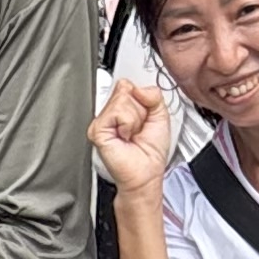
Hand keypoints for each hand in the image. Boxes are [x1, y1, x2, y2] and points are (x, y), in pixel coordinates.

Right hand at [90, 77, 175, 197]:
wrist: (146, 174)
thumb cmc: (151, 152)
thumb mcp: (161, 115)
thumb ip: (154, 95)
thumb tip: (137, 87)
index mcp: (122, 108)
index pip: (129, 84)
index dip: (142, 98)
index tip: (144, 117)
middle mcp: (110, 112)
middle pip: (126, 88)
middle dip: (140, 110)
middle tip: (138, 128)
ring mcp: (102, 120)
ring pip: (123, 99)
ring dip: (134, 119)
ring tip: (131, 134)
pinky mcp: (97, 129)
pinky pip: (117, 112)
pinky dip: (128, 125)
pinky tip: (124, 137)